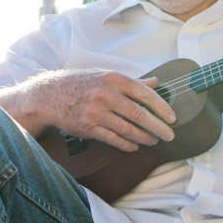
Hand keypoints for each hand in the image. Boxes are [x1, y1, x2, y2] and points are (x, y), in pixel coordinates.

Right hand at [9, 68, 176, 150]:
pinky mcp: (88, 127)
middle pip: (139, 115)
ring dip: (144, 137)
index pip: (145, 94)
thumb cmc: (82, 84)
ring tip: (153, 141)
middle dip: (158, 127)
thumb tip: (156, 83)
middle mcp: (106, 94)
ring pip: (127, 129)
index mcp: (114, 79)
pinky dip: (127, 144)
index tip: (172, 118)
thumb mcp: (106, 76)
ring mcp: (96, 112)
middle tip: (169, 135)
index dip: (161, 108)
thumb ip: (132, 82)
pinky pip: (113, 139)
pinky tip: (135, 146)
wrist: (50, 95)